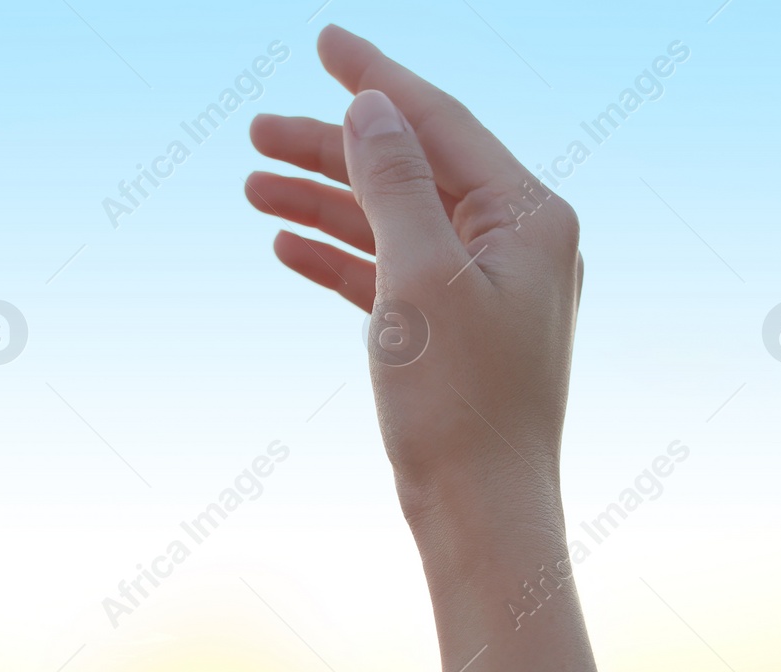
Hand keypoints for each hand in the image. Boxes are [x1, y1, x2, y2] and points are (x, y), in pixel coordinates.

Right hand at [248, 25, 582, 521]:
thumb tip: (372, 105)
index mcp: (528, 216)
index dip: (376, 79)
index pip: (441, 122)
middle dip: (332, 148)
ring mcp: (484, 288)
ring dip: (324, 203)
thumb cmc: (461, 404)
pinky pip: (391, 274)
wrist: (482, 514)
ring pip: (393, 221)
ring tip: (252, 188)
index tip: (323, 40)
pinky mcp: (454, 332)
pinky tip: (288, 249)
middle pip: (411, 168)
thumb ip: (395, 183)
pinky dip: (341, 258)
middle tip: (255, 131)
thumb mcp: (420, 278)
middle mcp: (515, 242)